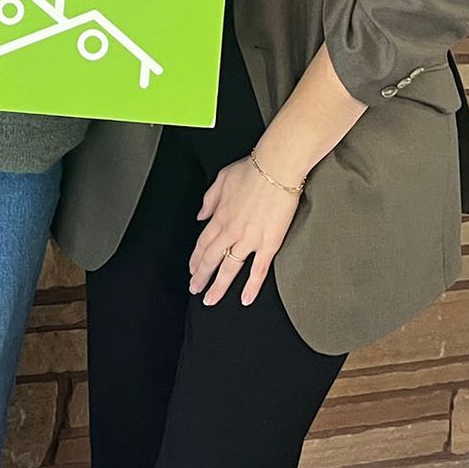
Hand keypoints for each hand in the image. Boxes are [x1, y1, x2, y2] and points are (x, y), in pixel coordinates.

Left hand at [189, 155, 299, 306]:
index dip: (196, 259)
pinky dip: (251, 286)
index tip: (192, 269)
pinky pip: (258, 270)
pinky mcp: (269, 243)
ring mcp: (250, 239)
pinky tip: (245, 298)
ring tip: (211, 299)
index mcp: (220, 216)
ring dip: (218, 286)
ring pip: (230, 268)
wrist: (277, 168)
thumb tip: (200, 215)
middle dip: (201, 277)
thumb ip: (209, 200)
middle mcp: (231, 230)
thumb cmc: (252, 170)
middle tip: (195, 289)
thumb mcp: (221, 179)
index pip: (203, 243)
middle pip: (211, 259)